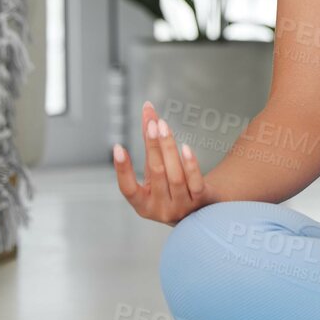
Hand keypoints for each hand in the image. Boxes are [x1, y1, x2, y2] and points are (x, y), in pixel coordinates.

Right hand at [114, 100, 216, 224]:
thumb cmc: (171, 184)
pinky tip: (185, 147)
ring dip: (169, 148)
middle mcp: (161, 209)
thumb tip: (148, 109)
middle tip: (152, 123)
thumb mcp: (156, 169)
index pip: (127, 189)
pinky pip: (195, 182)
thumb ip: (150, 143)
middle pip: (155, 173)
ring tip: (164, 126)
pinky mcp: (201, 201)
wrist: (202, 207)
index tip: (117, 147)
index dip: (122, 169)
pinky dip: (190, 165)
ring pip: (175, 176)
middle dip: (153, 146)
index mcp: (143, 205)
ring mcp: (182, 207)